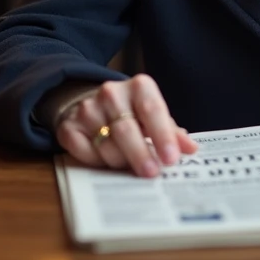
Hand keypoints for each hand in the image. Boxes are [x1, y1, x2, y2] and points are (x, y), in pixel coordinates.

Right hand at [55, 74, 197, 176]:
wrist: (88, 102)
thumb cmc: (131, 112)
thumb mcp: (154, 116)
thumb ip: (172, 132)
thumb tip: (191, 149)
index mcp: (139, 86)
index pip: (152, 110)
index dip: (162, 135)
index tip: (171, 158)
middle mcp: (111, 92)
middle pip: (127, 129)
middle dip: (141, 154)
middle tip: (152, 173)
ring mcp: (87, 108)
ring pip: (107, 145)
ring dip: (121, 162)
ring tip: (129, 165)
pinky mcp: (68, 126)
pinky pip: (85, 152)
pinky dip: (97, 162)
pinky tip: (106, 161)